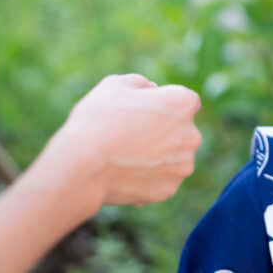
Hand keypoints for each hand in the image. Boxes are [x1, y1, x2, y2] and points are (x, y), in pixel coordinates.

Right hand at [43, 74, 201, 207]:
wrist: (81, 167)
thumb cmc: (97, 121)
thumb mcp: (114, 85)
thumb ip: (140, 83)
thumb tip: (152, 89)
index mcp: (183, 104)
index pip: (186, 101)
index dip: (164, 104)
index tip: (143, 111)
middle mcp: (192, 135)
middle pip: (181, 130)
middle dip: (163, 131)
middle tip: (130, 136)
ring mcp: (182, 165)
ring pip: (174, 157)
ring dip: (157, 156)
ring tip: (125, 156)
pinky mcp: (170, 189)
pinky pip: (161, 180)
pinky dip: (148, 178)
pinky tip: (124, 175)